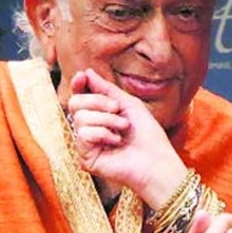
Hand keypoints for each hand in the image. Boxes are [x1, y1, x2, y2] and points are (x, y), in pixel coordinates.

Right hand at [67, 68, 186, 207]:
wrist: (157, 160)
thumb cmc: (147, 134)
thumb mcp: (129, 104)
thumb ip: (107, 89)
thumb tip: (86, 72)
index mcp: (98, 116)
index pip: (79, 97)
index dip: (77, 85)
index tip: (82, 76)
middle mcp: (89, 130)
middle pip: (74, 103)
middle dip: (98, 101)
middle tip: (117, 109)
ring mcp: (86, 145)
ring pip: (80, 118)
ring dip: (107, 120)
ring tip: (123, 129)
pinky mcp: (86, 159)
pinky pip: (83, 134)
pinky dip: (103, 133)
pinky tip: (116, 142)